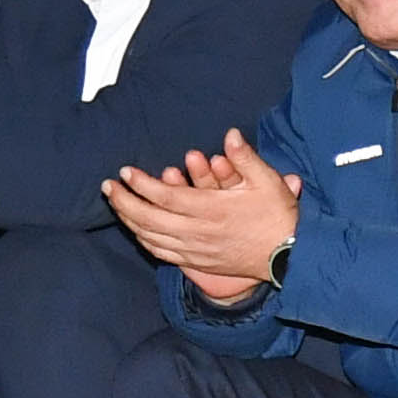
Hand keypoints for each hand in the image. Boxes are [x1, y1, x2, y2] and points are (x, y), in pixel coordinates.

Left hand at [104, 131, 299, 302]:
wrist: (290, 255)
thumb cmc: (278, 215)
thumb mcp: (268, 181)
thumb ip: (245, 157)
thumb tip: (230, 134)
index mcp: (211, 210)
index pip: (165, 197)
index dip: (141, 185)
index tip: (125, 172)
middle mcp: (198, 233)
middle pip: (149, 220)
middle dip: (124, 202)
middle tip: (108, 187)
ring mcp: (196, 251)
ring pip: (151, 238)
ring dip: (130, 221)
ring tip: (117, 205)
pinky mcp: (198, 263)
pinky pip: (162, 254)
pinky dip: (144, 240)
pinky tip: (137, 231)